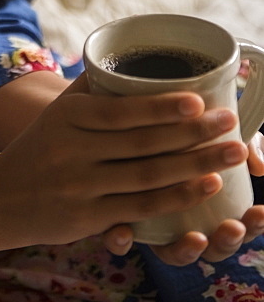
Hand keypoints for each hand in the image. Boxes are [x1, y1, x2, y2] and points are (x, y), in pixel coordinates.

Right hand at [0, 72, 250, 252]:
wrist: (0, 195)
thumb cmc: (41, 144)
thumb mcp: (58, 110)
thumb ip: (92, 85)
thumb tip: (128, 49)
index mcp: (67, 116)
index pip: (121, 111)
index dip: (161, 107)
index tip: (198, 98)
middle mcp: (73, 151)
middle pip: (143, 143)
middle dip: (193, 133)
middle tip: (230, 121)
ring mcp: (82, 188)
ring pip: (149, 176)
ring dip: (196, 165)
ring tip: (232, 152)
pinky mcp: (90, 219)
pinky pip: (142, 208)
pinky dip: (177, 197)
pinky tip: (206, 187)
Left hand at [103, 133, 263, 263]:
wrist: (117, 111)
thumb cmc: (176, 124)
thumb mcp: (208, 130)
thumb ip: (237, 141)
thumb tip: (258, 164)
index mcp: (206, 202)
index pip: (234, 224)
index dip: (251, 225)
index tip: (259, 213)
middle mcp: (181, 219)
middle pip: (211, 247)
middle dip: (226, 242)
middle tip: (234, 227)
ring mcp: (150, 221)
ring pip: (171, 251)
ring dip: (185, 251)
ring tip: (198, 240)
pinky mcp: (113, 212)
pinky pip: (117, 239)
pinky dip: (121, 241)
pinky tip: (123, 232)